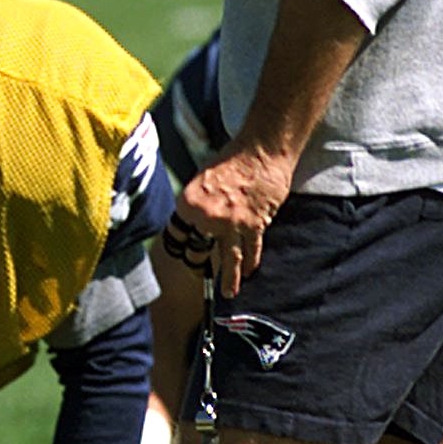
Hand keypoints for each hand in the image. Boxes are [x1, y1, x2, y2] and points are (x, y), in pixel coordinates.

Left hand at [162, 144, 290, 296]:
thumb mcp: (203, 178)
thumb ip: (198, 202)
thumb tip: (197, 220)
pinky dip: (251, 262)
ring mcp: (231, 223)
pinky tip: (249, 272)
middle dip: (204, 264)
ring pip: (230, 257)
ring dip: (230, 278)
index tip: (185, 254)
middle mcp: (207, 216)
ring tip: (228, 293)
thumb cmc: (232, 158)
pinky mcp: (254, 225)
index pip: (181, 233)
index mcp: (189, 203)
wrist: (261, 150)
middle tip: (205, 280)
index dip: (183, 244)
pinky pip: (251, 249)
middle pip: (203, 250)